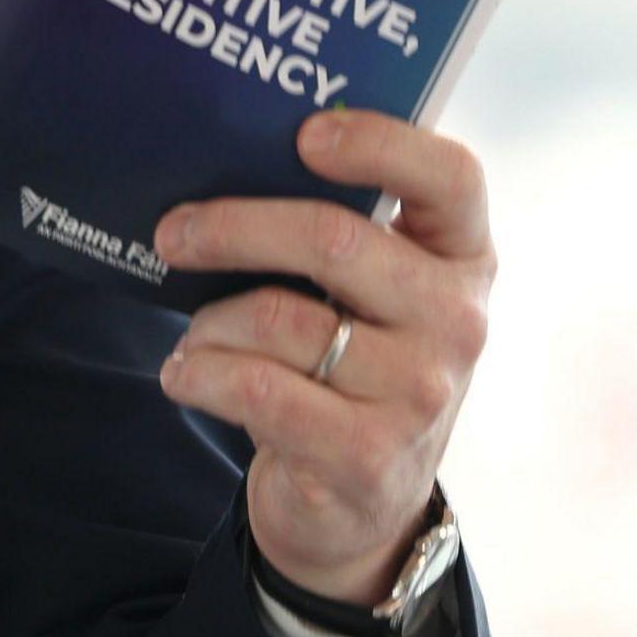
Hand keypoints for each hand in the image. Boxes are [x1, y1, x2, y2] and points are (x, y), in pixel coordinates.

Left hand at [152, 108, 492, 605]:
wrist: (361, 503)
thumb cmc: (353, 367)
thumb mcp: (371, 297)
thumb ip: (340, 234)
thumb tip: (228, 163)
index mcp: (464, 259)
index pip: (451, 177)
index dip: (380, 143)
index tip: (305, 134)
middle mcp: (458, 322)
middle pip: (333, 240)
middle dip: (232, 228)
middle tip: (172, 234)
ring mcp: (419, 394)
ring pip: (277, 319)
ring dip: (210, 323)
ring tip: (194, 336)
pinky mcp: (366, 456)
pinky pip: (255, 388)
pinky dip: (199, 374)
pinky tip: (186, 375)